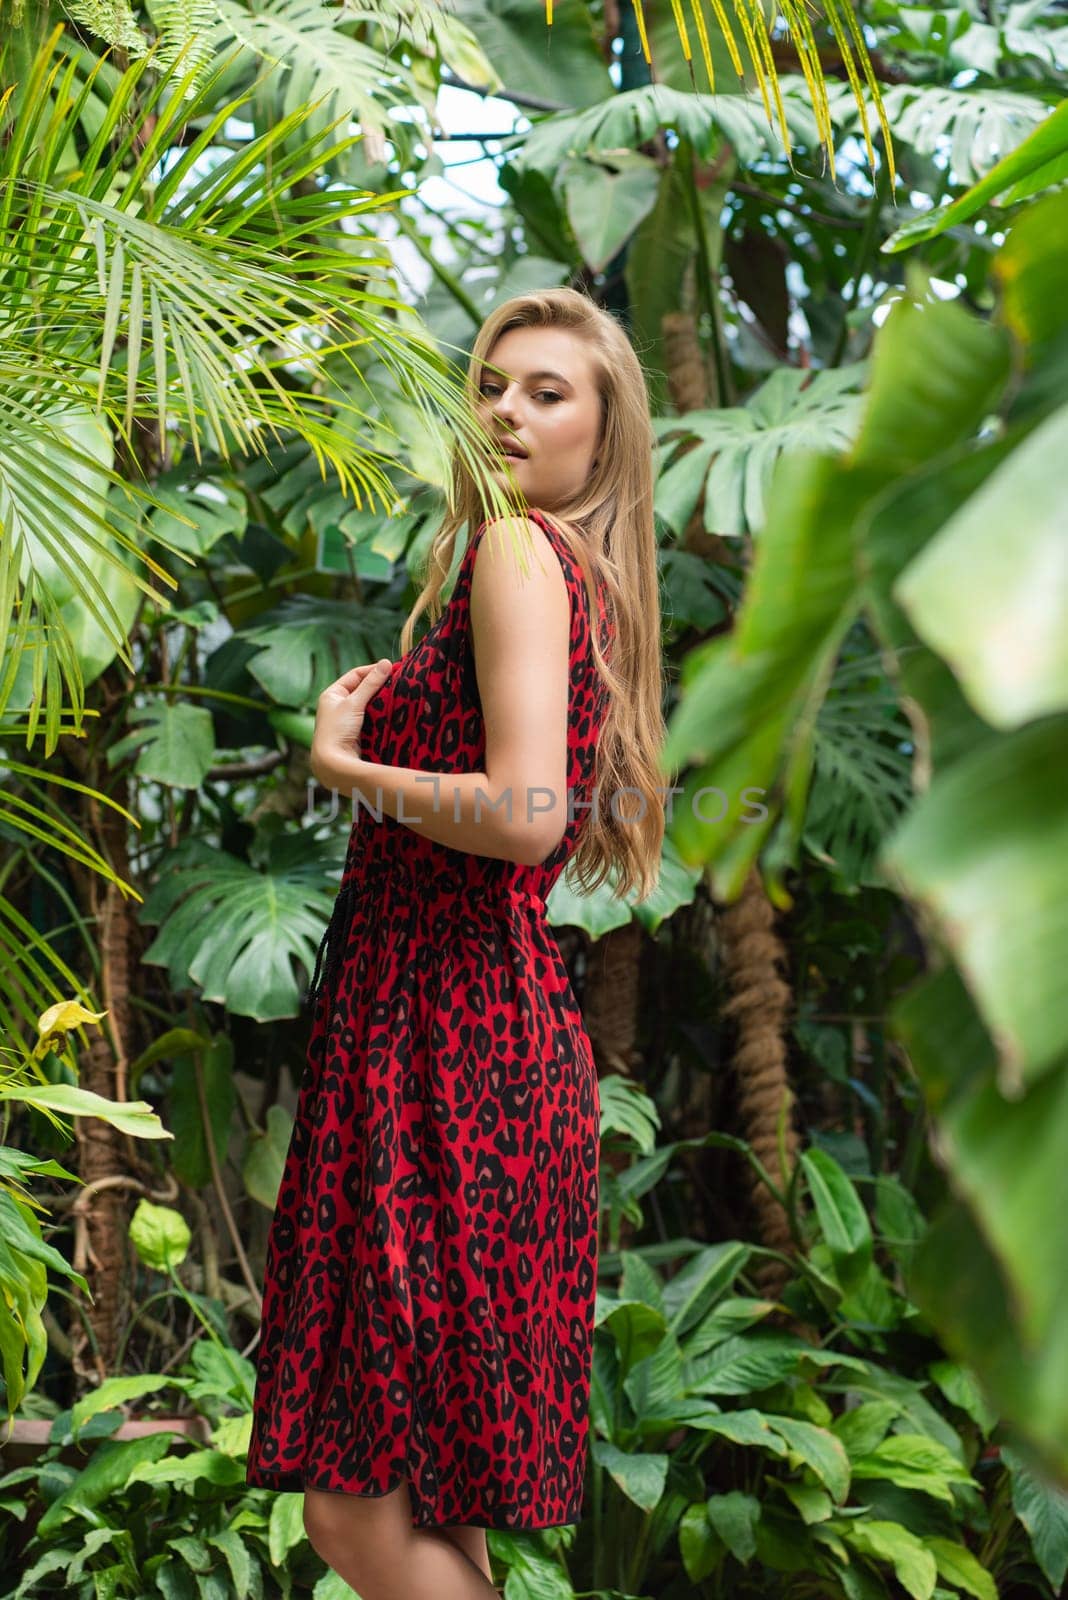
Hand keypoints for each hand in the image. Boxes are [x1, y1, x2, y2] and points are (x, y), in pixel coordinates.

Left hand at [310, 659, 391, 782]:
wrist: (333, 763)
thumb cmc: (337, 730)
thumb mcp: (354, 703)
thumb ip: (371, 684)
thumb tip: (386, 663)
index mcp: (332, 694)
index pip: (355, 675)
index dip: (373, 670)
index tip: (392, 668)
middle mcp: (338, 705)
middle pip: (362, 689)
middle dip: (379, 685)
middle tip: (399, 680)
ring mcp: (348, 720)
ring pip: (369, 704)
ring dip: (382, 700)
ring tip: (399, 694)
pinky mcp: (357, 732)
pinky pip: (372, 718)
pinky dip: (381, 714)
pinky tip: (393, 711)